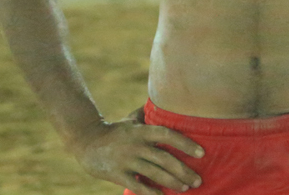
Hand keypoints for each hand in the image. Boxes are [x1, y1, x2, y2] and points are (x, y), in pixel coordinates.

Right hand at [70, 107, 204, 194]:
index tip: (201, 153)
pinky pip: (137, 185)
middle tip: (197, 181)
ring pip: (154, 173)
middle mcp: (136, 145)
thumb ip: (148, 114)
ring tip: (185, 188)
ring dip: (172, 182)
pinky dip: (150, 192)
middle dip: (183, 171)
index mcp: (142, 130)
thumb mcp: (132, 120)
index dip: (186, 143)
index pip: (168, 135)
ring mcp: (126, 160)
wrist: (86, 140)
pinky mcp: (117, 174)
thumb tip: (166, 102)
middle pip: (164, 159)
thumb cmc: (114, 130)